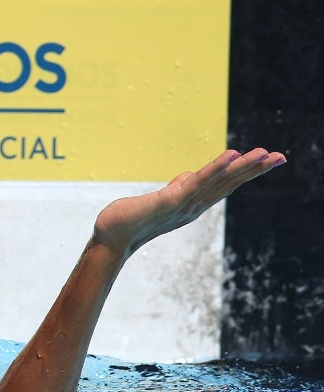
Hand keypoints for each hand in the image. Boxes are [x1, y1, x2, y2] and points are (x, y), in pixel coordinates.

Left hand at [93, 148, 285, 258]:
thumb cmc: (132, 218)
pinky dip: (214, 169)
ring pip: (218, 182)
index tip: (269, 159)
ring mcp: (184, 205)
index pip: (224, 185)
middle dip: (255, 170)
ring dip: (241, 167)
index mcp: (193, 204)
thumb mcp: (160, 199)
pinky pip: (196, 183)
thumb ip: (178, 188)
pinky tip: (230, 156)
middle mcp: (193, 206)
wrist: (110, 238)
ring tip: (263, 153)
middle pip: (229, 184)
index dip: (246, 172)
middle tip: (281, 156)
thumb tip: (190, 175)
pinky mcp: (170, 202)